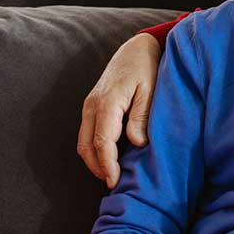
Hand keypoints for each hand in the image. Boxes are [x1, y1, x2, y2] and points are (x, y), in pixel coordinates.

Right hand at [78, 32, 161, 187]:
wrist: (135, 49)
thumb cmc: (147, 68)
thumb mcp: (150, 90)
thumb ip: (142, 116)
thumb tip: (137, 143)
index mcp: (107, 102)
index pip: (102, 142)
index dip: (107, 164)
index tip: (115, 181)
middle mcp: (92, 105)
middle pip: (87, 146)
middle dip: (98, 168)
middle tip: (114, 184)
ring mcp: (89, 106)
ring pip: (83, 142)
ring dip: (94, 161)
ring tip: (112, 175)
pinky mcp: (91, 107)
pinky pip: (87, 134)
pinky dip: (94, 150)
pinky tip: (109, 158)